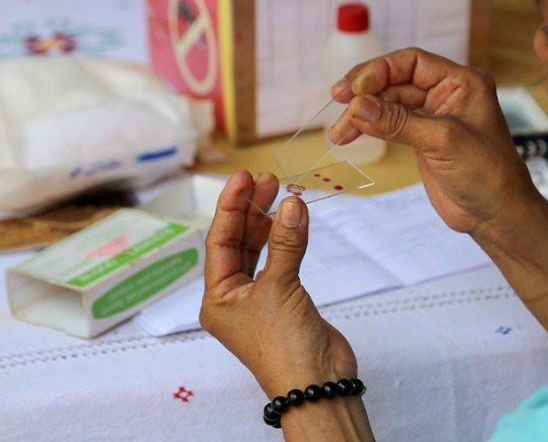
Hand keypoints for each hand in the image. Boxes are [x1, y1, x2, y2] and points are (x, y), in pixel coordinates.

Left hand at [200, 170, 357, 397]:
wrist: (318, 384)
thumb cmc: (284, 347)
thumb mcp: (279, 289)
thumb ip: (285, 244)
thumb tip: (292, 204)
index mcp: (217, 298)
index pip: (219, 241)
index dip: (232, 206)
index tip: (245, 178)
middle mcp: (234, 297)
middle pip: (237, 243)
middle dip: (251, 210)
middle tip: (267, 180)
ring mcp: (260, 300)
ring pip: (258, 251)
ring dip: (268, 223)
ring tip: (281, 193)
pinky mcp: (285, 301)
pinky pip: (281, 262)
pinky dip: (286, 241)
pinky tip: (292, 221)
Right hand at [329, 48, 537, 234]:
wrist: (496, 214)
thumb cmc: (487, 173)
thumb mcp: (442, 141)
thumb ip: (399, 121)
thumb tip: (358, 107)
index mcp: (461, 82)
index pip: (412, 62)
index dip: (379, 71)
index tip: (354, 90)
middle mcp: (446, 94)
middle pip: (395, 81)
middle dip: (365, 93)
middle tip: (337, 102)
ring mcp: (432, 117)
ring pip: (388, 104)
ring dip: (361, 115)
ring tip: (337, 133)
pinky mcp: (421, 139)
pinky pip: (389, 125)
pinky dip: (368, 128)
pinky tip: (349, 135)